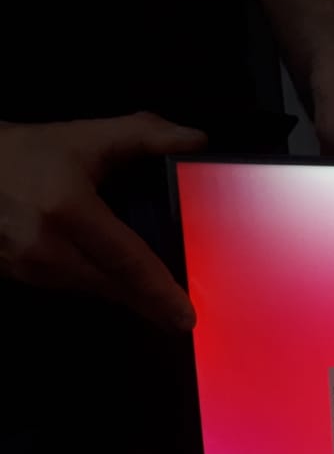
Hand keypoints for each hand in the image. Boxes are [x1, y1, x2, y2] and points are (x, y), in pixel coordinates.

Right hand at [0, 112, 206, 329]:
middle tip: (184, 319)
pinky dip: (99, 286)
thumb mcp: (86, 136)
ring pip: (93, 291)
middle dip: (151, 305)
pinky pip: (70, 288)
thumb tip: (196, 140)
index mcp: (68, 212)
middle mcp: (46, 247)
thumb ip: (145, 134)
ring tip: (158, 301)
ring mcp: (27, 267)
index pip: (127, 263)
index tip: (186, 319)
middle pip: (114, 288)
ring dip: (125, 296)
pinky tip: (117, 283)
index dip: (159, 293)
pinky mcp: (16, 276)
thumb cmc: (26, 152)